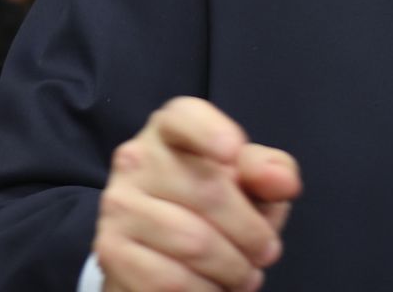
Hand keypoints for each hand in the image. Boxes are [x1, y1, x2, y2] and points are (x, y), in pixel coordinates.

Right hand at [95, 97, 302, 291]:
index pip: (184, 118)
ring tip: (246, 275)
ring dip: (231, 268)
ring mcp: (118, 204)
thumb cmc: (216, 202)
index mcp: (171, 129)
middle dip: (251, 232)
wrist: (161, 250)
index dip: (209, 132)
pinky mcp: (110, 249)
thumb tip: (282, 182)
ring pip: (192, 241)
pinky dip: (202, 290)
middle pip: (207, 191)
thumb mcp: (251, 180)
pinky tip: (213, 288)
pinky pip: (167, 278)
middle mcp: (136, 159)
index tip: (233, 153)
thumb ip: (271, 171)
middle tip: (267, 252)